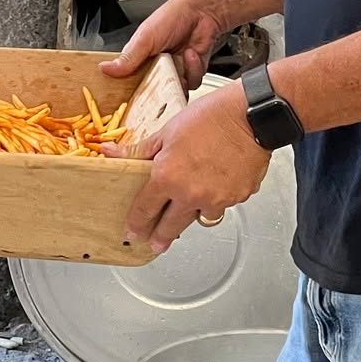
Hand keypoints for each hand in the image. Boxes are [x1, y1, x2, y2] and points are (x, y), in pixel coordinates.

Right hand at [105, 0, 230, 89]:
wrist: (204, 11)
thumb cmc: (173, 16)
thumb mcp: (145, 38)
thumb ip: (127, 58)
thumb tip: (105, 68)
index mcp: (140, 56)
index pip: (129, 80)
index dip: (131, 88)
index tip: (134, 90)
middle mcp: (156, 65)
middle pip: (153, 91)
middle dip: (159, 85)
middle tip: (161, 72)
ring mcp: (174, 69)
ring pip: (173, 89)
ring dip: (180, 73)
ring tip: (180, 55)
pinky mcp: (192, 72)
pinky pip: (192, 83)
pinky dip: (193, 70)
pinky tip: (191, 54)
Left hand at [123, 86, 270, 254]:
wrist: (251, 116)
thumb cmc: (209, 118)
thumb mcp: (166, 132)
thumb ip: (138, 150)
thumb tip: (109, 152)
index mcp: (168, 178)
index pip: (145, 209)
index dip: (137, 223)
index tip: (133, 231)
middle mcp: (191, 194)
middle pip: (170, 226)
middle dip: (160, 238)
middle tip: (155, 245)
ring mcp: (216, 199)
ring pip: (198, 218)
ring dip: (190, 217)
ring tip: (186, 213)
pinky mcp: (238, 197)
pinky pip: (222, 206)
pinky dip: (216, 201)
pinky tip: (215, 189)